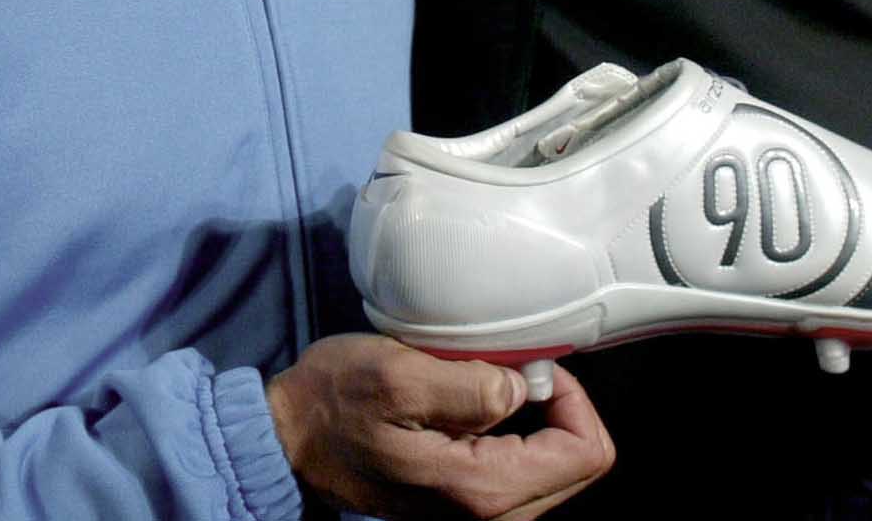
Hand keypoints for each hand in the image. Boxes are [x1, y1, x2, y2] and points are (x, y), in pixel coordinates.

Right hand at [267, 335, 613, 518]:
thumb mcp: (399, 376)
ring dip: (534, 422)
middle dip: (559, 410)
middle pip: (576, 466)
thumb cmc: (334, 403)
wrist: (286, 442)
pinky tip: (474, 405)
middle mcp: (489, 516)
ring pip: (551, 470)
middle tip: (513, 370)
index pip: (585, 453)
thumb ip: (474, 385)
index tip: (531, 365)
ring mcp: (475, 515)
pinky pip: (519, 472)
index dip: (573, 398)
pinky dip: (512, 436)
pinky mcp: (461, 503)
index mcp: (482, 489)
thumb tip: (528, 389)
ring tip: (488, 384)